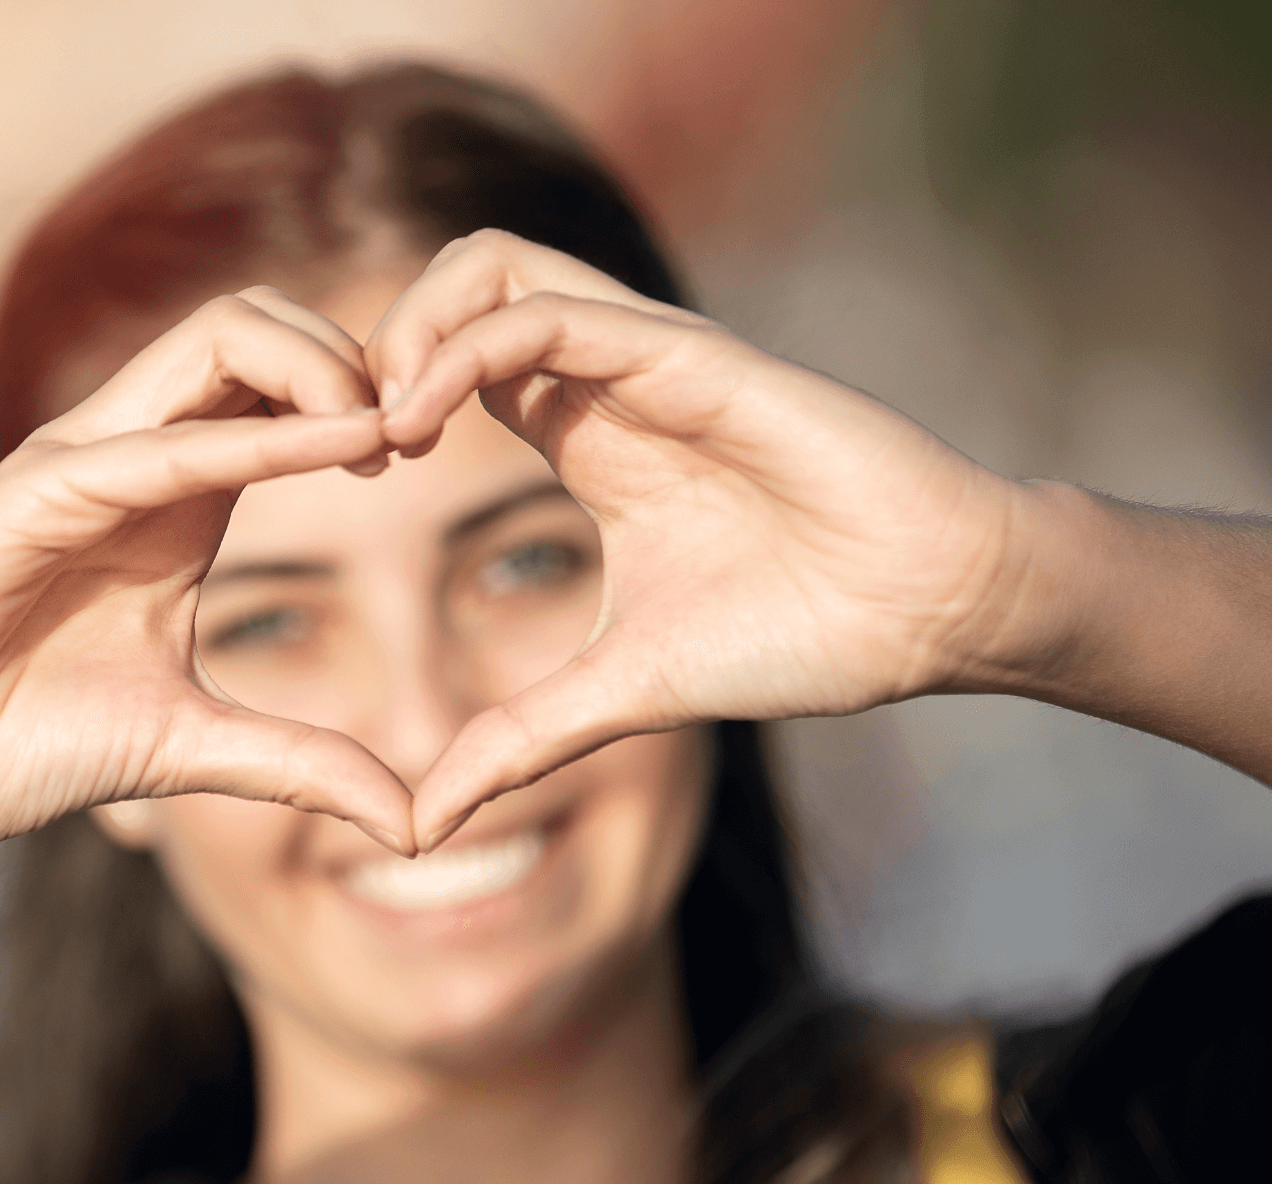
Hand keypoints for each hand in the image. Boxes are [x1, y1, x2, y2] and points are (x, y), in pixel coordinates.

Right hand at [0, 289, 413, 854]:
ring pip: (214, 340)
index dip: (363, 396)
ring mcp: (83, 464)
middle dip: (353, 352)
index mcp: (177, 497)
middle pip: (256, 327)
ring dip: (317, 366)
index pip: (280, 384)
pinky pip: (158, 442)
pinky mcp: (30, 495)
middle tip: (417, 426)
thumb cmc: (13, 744)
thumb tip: (413, 825)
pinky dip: (255, 438)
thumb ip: (301, 765)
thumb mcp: (190, 750)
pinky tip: (339, 450)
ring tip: (386, 428)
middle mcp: (136, 458)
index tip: (426, 452)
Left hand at [367, 231, 1045, 847]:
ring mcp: (647, 358)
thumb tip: (423, 828)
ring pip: (494, 267)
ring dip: (409, 327)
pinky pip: (552, 312)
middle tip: (340, 438)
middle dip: (376, 341)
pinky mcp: (690, 356)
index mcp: (587, 436)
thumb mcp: (621, 693)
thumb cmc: (800, 634)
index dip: (382, 400)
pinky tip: (418, 418)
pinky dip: (465, 347)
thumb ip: (518, 743)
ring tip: (374, 422)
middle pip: (461, 286)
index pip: (455, 362)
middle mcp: (608, 381)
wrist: (932, 612)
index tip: (341, 479)